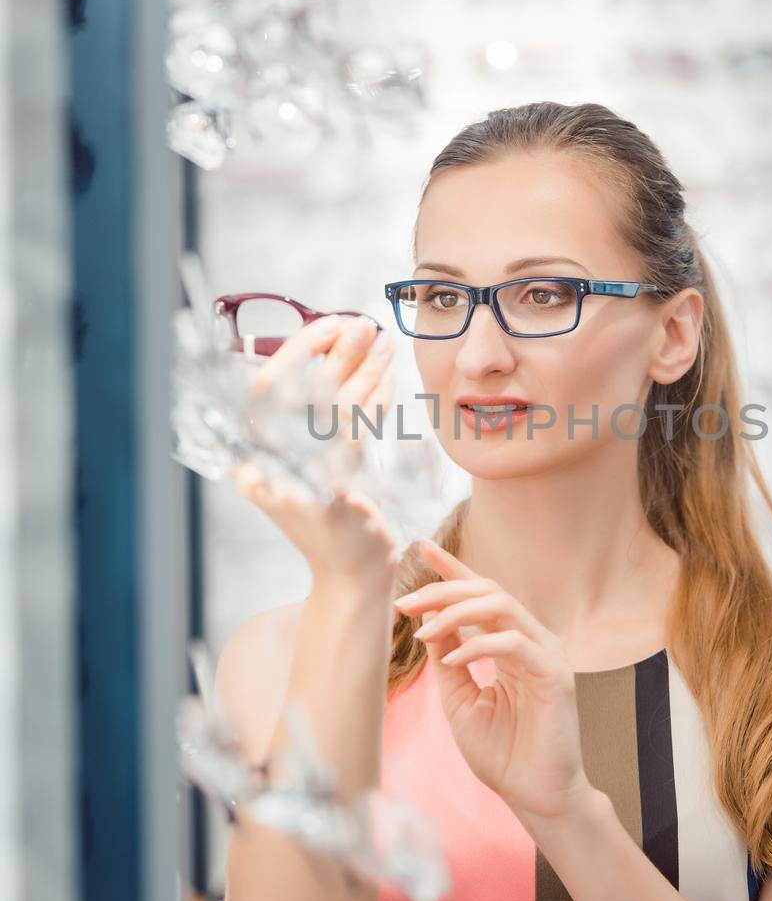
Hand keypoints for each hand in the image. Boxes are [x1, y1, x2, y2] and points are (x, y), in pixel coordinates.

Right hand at [228, 314, 400, 588]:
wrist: (350, 577)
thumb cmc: (336, 512)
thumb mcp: (312, 461)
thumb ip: (311, 415)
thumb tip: (336, 344)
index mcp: (252, 457)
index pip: (266, 384)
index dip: (300, 347)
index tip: (333, 323)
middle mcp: (264, 470)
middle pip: (297, 390)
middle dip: (335, 350)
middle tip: (366, 324)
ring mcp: (294, 486)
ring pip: (331, 410)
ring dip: (363, 369)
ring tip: (385, 345)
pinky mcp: (330, 499)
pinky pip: (355, 437)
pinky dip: (375, 403)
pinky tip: (390, 381)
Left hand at [395, 538, 593, 828]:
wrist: (535, 797)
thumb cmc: (502, 753)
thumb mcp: (459, 699)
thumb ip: (448, 658)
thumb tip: (428, 620)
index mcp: (512, 644)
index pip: (481, 594)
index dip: (452, 569)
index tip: (418, 549)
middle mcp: (533, 641)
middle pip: (488, 591)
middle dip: (443, 589)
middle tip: (404, 601)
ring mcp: (547, 655)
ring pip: (502, 606)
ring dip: (457, 612)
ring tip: (422, 630)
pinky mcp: (556, 675)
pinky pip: (513, 643)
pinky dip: (477, 646)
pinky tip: (451, 659)